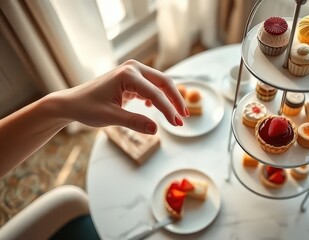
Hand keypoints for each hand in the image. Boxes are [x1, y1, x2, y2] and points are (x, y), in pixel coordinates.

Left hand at [53, 59, 188, 133]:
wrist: (71, 102)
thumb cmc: (87, 108)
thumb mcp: (110, 117)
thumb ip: (134, 122)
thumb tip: (156, 130)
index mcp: (127, 75)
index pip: (155, 94)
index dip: (169, 110)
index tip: (177, 124)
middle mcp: (133, 68)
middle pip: (164, 82)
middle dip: (175, 100)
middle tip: (184, 118)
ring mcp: (133, 71)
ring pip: (160, 83)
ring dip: (169, 99)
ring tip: (176, 116)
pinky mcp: (132, 78)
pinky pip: (151, 86)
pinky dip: (158, 97)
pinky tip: (157, 109)